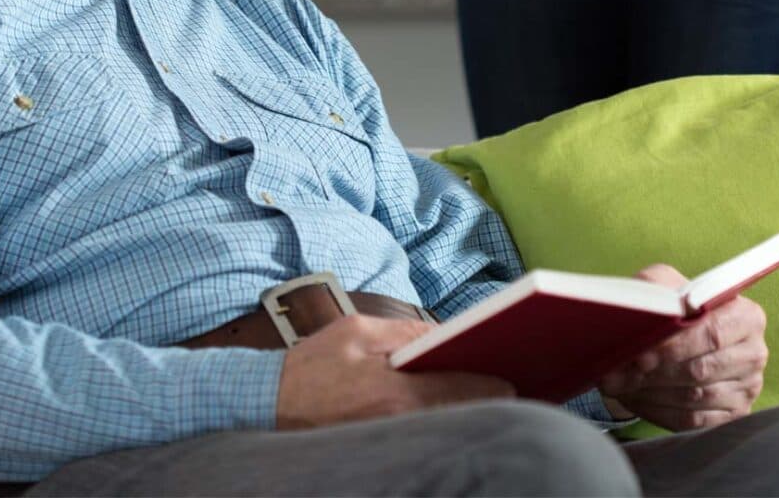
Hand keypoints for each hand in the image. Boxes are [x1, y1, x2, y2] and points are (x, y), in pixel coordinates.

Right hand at [276, 314, 514, 429]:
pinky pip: (420, 433)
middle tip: (508, 386)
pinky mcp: (379, 447)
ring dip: (461, 411)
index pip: (457, 388)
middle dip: (481, 399)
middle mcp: (395, 421)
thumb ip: (402, 332)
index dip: (489, 384)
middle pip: (455, 413)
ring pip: (440, 426)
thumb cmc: (312, 364)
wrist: (269, 402)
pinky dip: (438, 421)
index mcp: (392, 390)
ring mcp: (388, 439)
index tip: (510, 378)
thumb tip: (442, 334)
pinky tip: (448, 409)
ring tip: (484, 397)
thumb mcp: (355, 331)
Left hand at [597, 264, 767, 430]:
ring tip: (618, 382)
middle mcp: (754, 353)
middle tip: (620, 371)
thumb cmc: (667, 304)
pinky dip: (657, 409)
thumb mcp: (660, 284)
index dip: (675, 346)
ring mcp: (748, 387)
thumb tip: (648, 319)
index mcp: (746, 316)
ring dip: (650, 391)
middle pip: (702, 370)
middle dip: (656, 372)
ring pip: (694, 397)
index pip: (712, 334)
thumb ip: (657, 294)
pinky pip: (693, 420)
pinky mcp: (733, 414)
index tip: (642, 353)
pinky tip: (633, 396)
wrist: (672, 331)